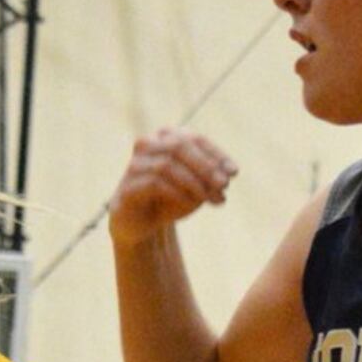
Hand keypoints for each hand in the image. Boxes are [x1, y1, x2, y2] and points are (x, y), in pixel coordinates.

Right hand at [109, 129, 236, 247]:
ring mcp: (134, 164)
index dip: (216, 154)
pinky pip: (155, 183)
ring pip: (167, 164)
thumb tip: (229, 172)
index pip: (194, 138)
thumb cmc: (172, 198)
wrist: (144, 223)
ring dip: (194, 183)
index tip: (234, 172)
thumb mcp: (198, 186)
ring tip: (211, 199)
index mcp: (165, 137)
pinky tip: (191, 204)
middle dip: (205, 166)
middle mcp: (147, 144)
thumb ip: (212, 177)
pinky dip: (178, 193)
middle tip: (223, 185)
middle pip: (179, 146)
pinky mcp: (127, 187)